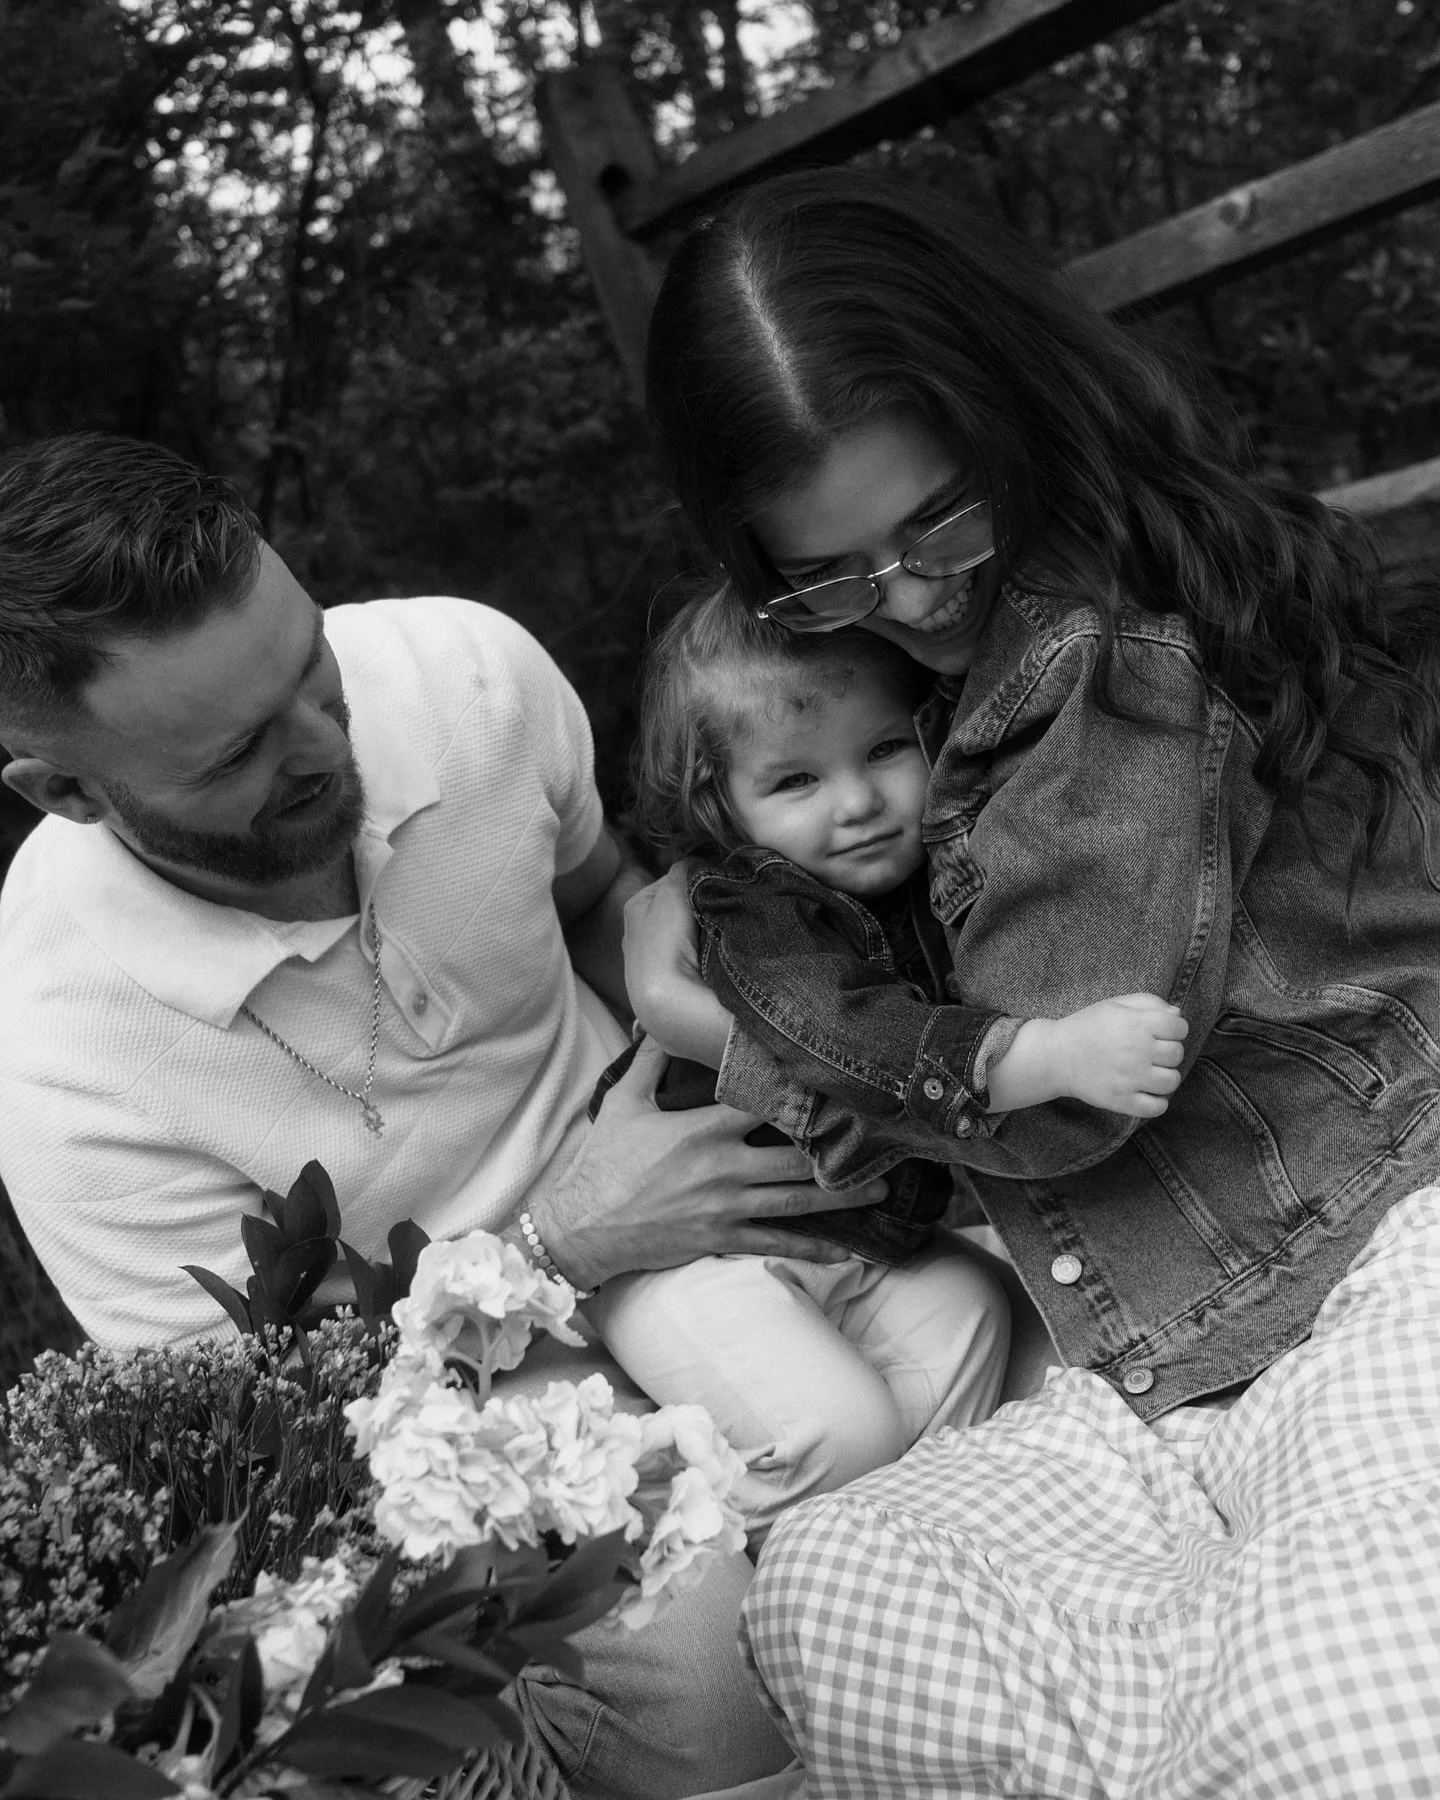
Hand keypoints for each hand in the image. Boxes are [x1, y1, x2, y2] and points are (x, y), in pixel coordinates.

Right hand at [531, 1035, 889, 1290]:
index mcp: (704, 1129)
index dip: (803, 1093)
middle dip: (839, 1151)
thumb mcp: (624, 1103)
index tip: (839, 1084)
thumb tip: (658, 1019)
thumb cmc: (602, 1163)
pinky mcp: (722, 1239)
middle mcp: (724, 1167)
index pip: (764, 1103)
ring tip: (880, 1191)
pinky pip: (775, 1244)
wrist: (581, 1227)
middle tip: (882, 1143)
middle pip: (795, 1156)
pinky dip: (812, 1249)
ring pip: (796, 1200)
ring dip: (841, 1197)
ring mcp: (727, 1206)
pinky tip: (847, 1251)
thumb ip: (650, 1061)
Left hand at [622, 864, 730, 1065]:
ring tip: (723, 934)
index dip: (697, 880)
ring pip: (687, 935)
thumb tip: (697, 861)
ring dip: (704, 933)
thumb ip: (684, 870)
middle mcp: (638, 933)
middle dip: (699, 907)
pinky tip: (717, 958)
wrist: (670, 1005)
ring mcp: (652, 963)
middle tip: (723, 909)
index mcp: (635, 907)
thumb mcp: (672, 894)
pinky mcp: (668, 988)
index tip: (719, 885)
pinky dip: (705, 955)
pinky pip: (693, 958)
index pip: (672, 882)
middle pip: (679, 909)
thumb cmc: (665, 943)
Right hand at [1049, 993, 1188, 1116]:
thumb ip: (1149, 1002)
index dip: (1174, 1029)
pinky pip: (1157, 1107)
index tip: (1159, 1033)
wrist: (1055, 1056)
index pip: (1180, 1028)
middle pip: (1177, 1054)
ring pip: (1172, 1081)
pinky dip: (1156, 1101)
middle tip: (1149, 1053)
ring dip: (1164, 1076)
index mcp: (1137, 1024)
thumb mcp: (1115, 1004)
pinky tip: (1145, 1091)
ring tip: (1148, 1073)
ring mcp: (1131, 1078)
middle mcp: (1137, 1050)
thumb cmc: (1087, 1027)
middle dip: (1167, 1052)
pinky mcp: (1122, 1101)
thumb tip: (1177, 1014)